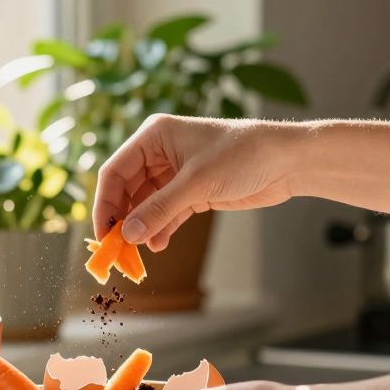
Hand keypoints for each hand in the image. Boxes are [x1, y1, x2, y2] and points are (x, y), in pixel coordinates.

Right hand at [92, 114, 301, 250]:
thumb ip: (159, 210)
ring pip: (146, 204)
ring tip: (138, 252)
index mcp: (154, 136)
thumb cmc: (243, 155)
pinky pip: (166, 213)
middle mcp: (160, 152)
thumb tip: (127, 235)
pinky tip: (158, 245)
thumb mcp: (196, 183)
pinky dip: (160, 229)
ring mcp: (176, 173)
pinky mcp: (193, 191)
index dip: (105, 204)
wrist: (288, 161)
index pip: (115, 171)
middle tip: (117, 249)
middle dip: (122, 219)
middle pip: (127, 190)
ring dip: (142, 227)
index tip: (102, 234)